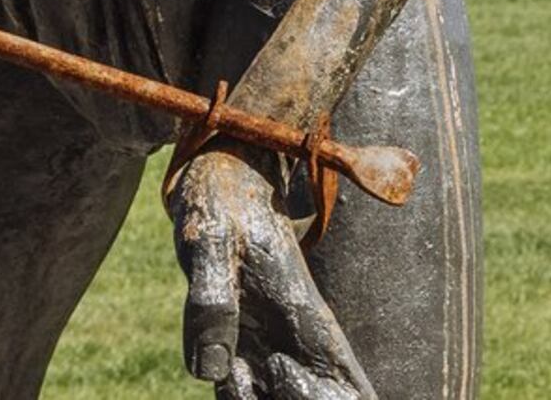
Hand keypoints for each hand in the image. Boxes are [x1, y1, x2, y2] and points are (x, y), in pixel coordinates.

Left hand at [168, 147, 374, 399]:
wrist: (217, 172)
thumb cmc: (218, 199)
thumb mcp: (210, 239)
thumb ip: (211, 300)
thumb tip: (211, 370)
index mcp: (298, 308)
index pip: (338, 370)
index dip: (339, 397)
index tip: (327, 390)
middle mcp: (290, 330)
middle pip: (320, 390)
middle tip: (275, 382)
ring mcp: (264, 335)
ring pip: (279, 394)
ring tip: (242, 380)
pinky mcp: (238, 336)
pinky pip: (246, 384)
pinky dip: (243, 395)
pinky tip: (234, 380)